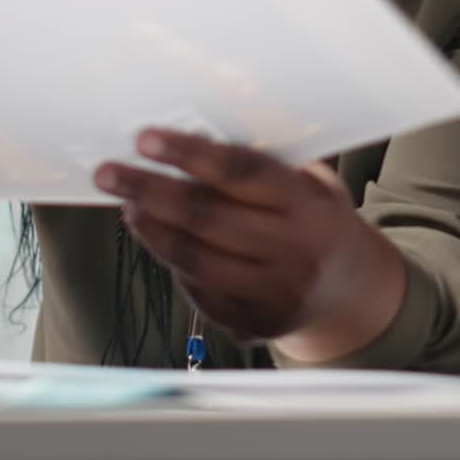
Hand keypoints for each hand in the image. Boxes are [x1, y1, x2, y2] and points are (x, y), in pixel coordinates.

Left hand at [94, 130, 404, 357]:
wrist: (352, 290)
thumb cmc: (315, 217)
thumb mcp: (308, 181)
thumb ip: (262, 163)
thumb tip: (189, 134)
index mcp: (307, 205)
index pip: (239, 173)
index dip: (188, 154)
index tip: (144, 138)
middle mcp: (292, 251)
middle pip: (207, 218)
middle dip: (149, 190)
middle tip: (107, 172)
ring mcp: (272, 294)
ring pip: (195, 260)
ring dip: (152, 229)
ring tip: (127, 202)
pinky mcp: (253, 324)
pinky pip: (199, 292)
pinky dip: (170, 261)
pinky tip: (153, 236)